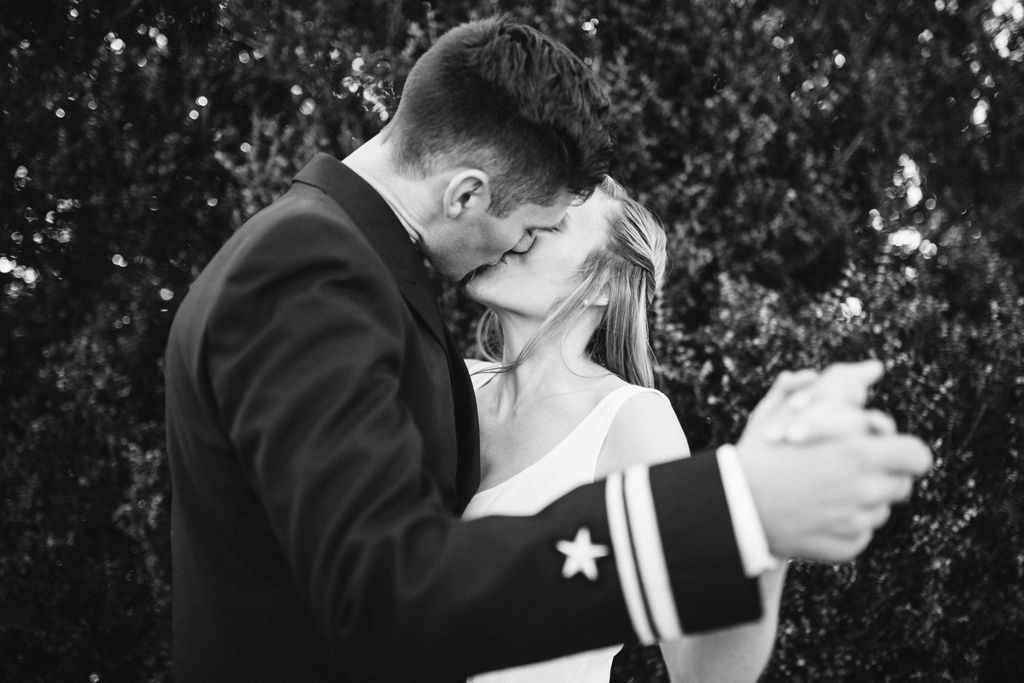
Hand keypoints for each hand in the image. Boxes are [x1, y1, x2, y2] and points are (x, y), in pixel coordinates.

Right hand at [736, 361, 932, 561]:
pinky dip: (844, 526)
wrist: (734, 507)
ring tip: (825, 493)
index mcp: (859, 453)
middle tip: (851, 471)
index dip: (906, 452)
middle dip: (881, 477)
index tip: (891, 451)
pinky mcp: (847, 547)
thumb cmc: (757, 456)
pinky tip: (816, 514)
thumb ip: (818, 391)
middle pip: (901, 485)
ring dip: (861, 502)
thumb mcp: (781, 413)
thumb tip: (852, 370)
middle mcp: (866, 490)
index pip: (917, 456)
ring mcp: (857, 523)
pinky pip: (860, 534)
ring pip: (879, 511)